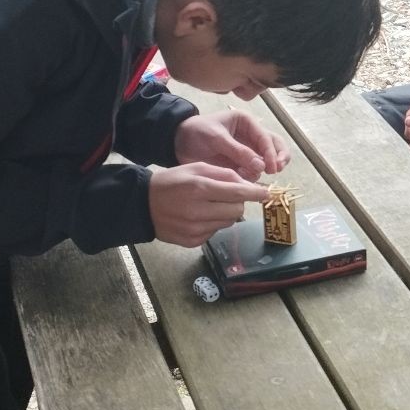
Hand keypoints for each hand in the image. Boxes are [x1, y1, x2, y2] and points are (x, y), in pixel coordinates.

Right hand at [147, 163, 269, 246]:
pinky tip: (199, 216)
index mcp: (199, 189)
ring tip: (209, 205)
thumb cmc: (171, 182)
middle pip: (237, 211)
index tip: (267, 193)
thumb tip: (247, 182)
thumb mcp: (196, 168)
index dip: (255, 193)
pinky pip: (215, 232)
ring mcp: (195, 230)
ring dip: (226, 213)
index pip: (238, 192)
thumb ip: (223, 173)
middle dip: (238, 202)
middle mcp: (198, 211)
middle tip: (227, 196)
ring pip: (228, 223)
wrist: (142, 204)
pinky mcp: (192, 242)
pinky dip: (213, 224)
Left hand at [174, 111, 289, 181]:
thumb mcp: (216, 138)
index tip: (272, 167)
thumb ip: (238, 151)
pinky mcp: (241, 165)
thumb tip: (261, 166)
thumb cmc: (197, 133)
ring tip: (249, 175)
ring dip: (263, 169)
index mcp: (247, 123)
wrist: (178, 143)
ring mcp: (247, 151)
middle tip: (276, 170)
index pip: (266, 137)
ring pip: (267, 160)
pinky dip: (253, 177)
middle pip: (275, 146)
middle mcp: (251, 136)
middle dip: (279, 158)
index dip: (271, 153)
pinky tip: (243, 180)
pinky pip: (254, 172)